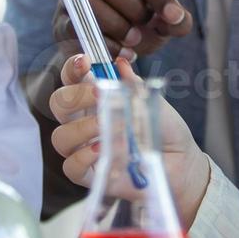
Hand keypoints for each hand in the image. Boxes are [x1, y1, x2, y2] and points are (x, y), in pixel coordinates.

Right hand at [48, 54, 210, 229]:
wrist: (181, 162)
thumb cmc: (163, 129)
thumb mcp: (152, 102)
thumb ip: (133, 85)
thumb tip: (120, 64)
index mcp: (95, 99)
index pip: (71, 79)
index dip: (71, 68)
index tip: (85, 62)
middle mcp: (83, 122)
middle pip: (58, 104)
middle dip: (75, 96)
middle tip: (99, 95)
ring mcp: (83, 149)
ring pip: (60, 136)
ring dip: (81, 128)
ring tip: (106, 125)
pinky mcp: (89, 175)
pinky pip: (70, 166)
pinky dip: (84, 156)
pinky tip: (103, 149)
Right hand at [51, 0, 192, 63]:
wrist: (107, 52)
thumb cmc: (137, 27)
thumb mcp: (161, 23)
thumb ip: (176, 21)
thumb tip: (178, 20)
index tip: (173, 16)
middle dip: (129, 5)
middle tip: (144, 28)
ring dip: (114, 23)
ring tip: (134, 42)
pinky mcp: (60, 21)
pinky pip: (74, 26)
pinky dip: (101, 41)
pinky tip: (120, 52)